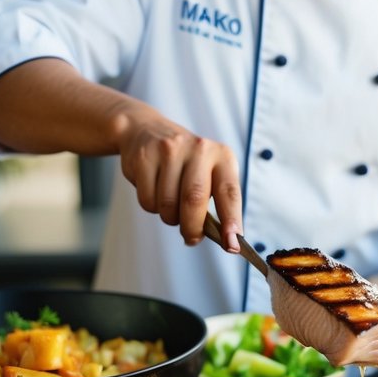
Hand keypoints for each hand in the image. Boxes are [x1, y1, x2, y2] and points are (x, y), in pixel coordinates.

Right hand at [115, 103, 241, 248]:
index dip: (231, 220)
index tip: (232, 245)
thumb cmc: (186, 164)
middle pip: (194, 200)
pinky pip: (147, 199)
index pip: (230, 193)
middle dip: (192, 227)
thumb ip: (217, 203)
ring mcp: (170, 151)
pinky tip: (154, 191)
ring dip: (170, 217)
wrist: (146, 131)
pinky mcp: (145, 157)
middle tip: (191, 237)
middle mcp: (199, 150)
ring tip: (171, 206)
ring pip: (167, 204)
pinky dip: (151, 207)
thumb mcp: (209, 174)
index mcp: (222, 157)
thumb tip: (225, 240)